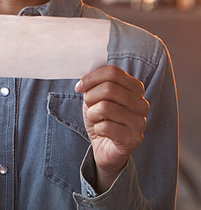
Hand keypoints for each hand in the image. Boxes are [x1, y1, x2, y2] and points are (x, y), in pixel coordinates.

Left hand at [75, 65, 148, 192]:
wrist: (105, 147)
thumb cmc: (102, 117)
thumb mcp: (97, 95)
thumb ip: (96, 81)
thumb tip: (86, 72)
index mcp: (135, 87)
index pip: (113, 72)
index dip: (92, 77)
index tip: (79, 86)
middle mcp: (142, 103)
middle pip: (109, 88)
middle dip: (91, 97)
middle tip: (88, 105)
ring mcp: (140, 122)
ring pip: (106, 107)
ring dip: (93, 114)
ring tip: (95, 119)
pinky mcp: (134, 139)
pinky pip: (106, 126)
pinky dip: (97, 128)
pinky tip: (102, 131)